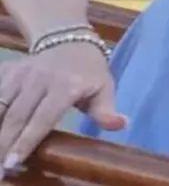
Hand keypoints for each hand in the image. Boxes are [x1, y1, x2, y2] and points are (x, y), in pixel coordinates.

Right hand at [0, 42, 125, 173]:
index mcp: (67, 85)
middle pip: (16, 116)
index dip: (26, 141)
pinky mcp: (8, 70)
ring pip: (0, 105)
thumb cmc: (89, 72)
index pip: (43, 117)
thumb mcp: (104, 88)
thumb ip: (106, 111)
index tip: (12, 163)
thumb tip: (121, 124)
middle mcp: (40, 78)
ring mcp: (21, 73)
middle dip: (4, 143)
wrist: (70, 41)